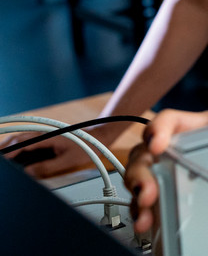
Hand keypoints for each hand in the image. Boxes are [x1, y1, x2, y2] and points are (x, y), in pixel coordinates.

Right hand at [1, 122, 125, 178]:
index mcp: (47, 136)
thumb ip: (46, 167)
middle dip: (5, 149)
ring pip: (22, 141)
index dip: (8, 152)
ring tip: (5, 161)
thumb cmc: (87, 147)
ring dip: (11, 149)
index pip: (22, 143)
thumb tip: (27, 173)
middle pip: (18, 140)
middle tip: (1, 163)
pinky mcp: (47, 139)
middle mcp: (43, 133)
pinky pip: (29, 143)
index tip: (2, 161)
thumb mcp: (67, 161)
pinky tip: (14, 158)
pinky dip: (19, 149)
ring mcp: (44, 135)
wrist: (100, 137)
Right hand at [125, 87, 207, 232]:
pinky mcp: (181, 188)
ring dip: (138, 197)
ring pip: (145, 178)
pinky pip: (158, 198)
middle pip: (146, 154)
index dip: (157, 129)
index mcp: (197, 125)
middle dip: (140, 173)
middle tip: (148, 192)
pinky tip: (150, 223)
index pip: (169, 121)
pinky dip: (148, 210)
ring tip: (145, 217)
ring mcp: (177, 168)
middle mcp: (180, 146)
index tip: (157, 144)